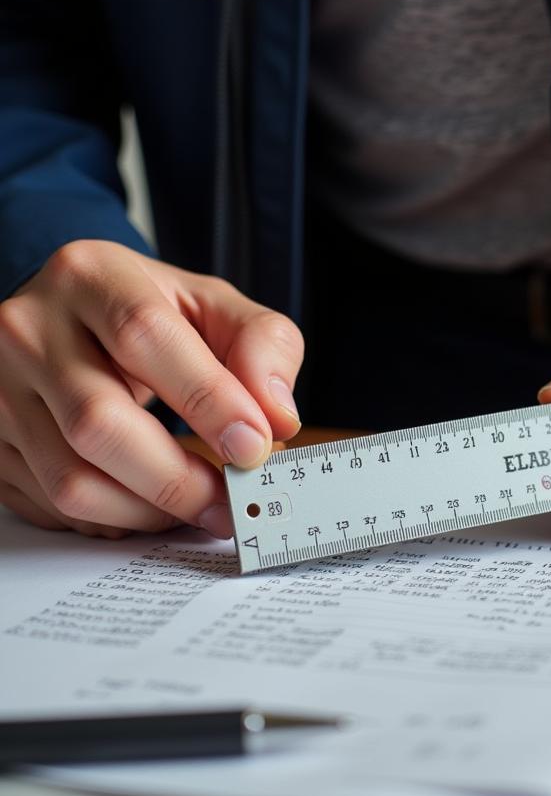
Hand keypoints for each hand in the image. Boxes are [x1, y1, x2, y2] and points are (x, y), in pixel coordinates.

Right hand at [0, 241, 302, 538]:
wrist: (74, 317)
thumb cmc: (151, 312)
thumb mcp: (214, 305)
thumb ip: (263, 346)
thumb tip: (277, 418)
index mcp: (91, 276)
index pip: (145, 336)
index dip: (207, 398)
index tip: (254, 445)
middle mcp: (28, 328)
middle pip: (98, 422)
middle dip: (179, 478)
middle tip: (233, 501)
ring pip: (70, 478)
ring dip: (149, 511)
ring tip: (199, 506)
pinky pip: (49, 505)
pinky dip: (113, 519)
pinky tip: (150, 505)